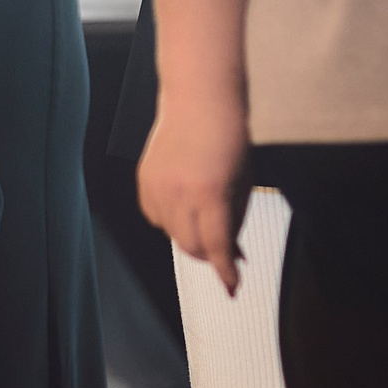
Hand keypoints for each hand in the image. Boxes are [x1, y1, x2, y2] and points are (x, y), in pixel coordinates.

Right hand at [137, 83, 248, 293]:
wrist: (199, 99)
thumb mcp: (243, 182)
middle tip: (225, 250)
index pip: (218, 247)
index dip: (226, 272)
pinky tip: (184, 203)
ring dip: (190, 235)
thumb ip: (236, 219)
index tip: (232, 287)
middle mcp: (179, 194)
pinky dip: (170, 219)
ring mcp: (157, 187)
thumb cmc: (228, 134)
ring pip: (172, 234)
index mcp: (210, 193)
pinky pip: (155, 217)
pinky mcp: (144, 181)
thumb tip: (233, 252)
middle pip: (192, 247)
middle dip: (210, 254)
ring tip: (206, 216)